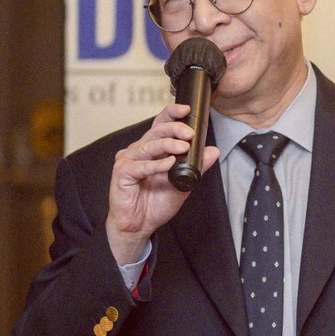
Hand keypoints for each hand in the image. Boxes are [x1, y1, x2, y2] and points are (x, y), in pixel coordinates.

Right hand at [106, 102, 219, 265]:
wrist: (140, 226)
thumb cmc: (156, 203)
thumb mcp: (183, 183)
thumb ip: (196, 167)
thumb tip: (213, 151)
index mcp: (152, 149)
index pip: (160, 124)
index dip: (172, 113)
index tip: (187, 109)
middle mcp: (138, 151)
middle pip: (156, 131)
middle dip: (174, 128)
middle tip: (190, 133)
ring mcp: (128, 161)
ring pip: (148, 145)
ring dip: (167, 144)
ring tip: (183, 147)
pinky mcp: (121, 174)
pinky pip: (140, 166)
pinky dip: (156, 164)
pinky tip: (168, 164)